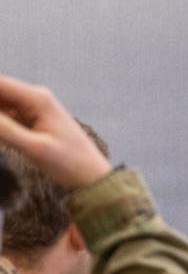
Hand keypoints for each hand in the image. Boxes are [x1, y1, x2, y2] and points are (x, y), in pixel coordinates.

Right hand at [0, 74, 111, 189]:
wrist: (92, 176)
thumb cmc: (70, 163)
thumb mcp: (34, 148)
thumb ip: (3, 129)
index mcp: (36, 98)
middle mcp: (34, 97)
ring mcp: (33, 108)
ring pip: (0, 103)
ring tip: (2, 138)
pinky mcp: (31, 120)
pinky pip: (6, 115)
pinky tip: (2, 136)